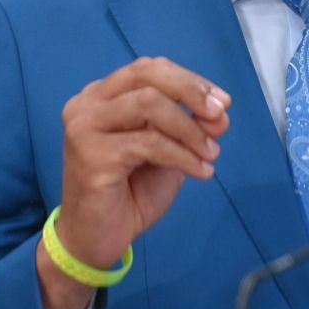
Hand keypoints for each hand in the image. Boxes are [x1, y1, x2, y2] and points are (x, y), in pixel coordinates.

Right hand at [37, 56, 229, 308]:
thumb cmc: (128, 193)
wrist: (95, 239)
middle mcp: (87, 103)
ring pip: (149, 105)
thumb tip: (220, 113)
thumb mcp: (167, 152)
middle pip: (147, 76)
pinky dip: (183, 155)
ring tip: (211, 153)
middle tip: (220, 118)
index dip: (190, 81)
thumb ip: (187, 128)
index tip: (223, 103)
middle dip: (191, 93)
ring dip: (189, 128)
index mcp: (102, 96)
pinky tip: (201, 171)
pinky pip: (149, 143)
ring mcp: (85, 126)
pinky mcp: (91, 154)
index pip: (149, 69)